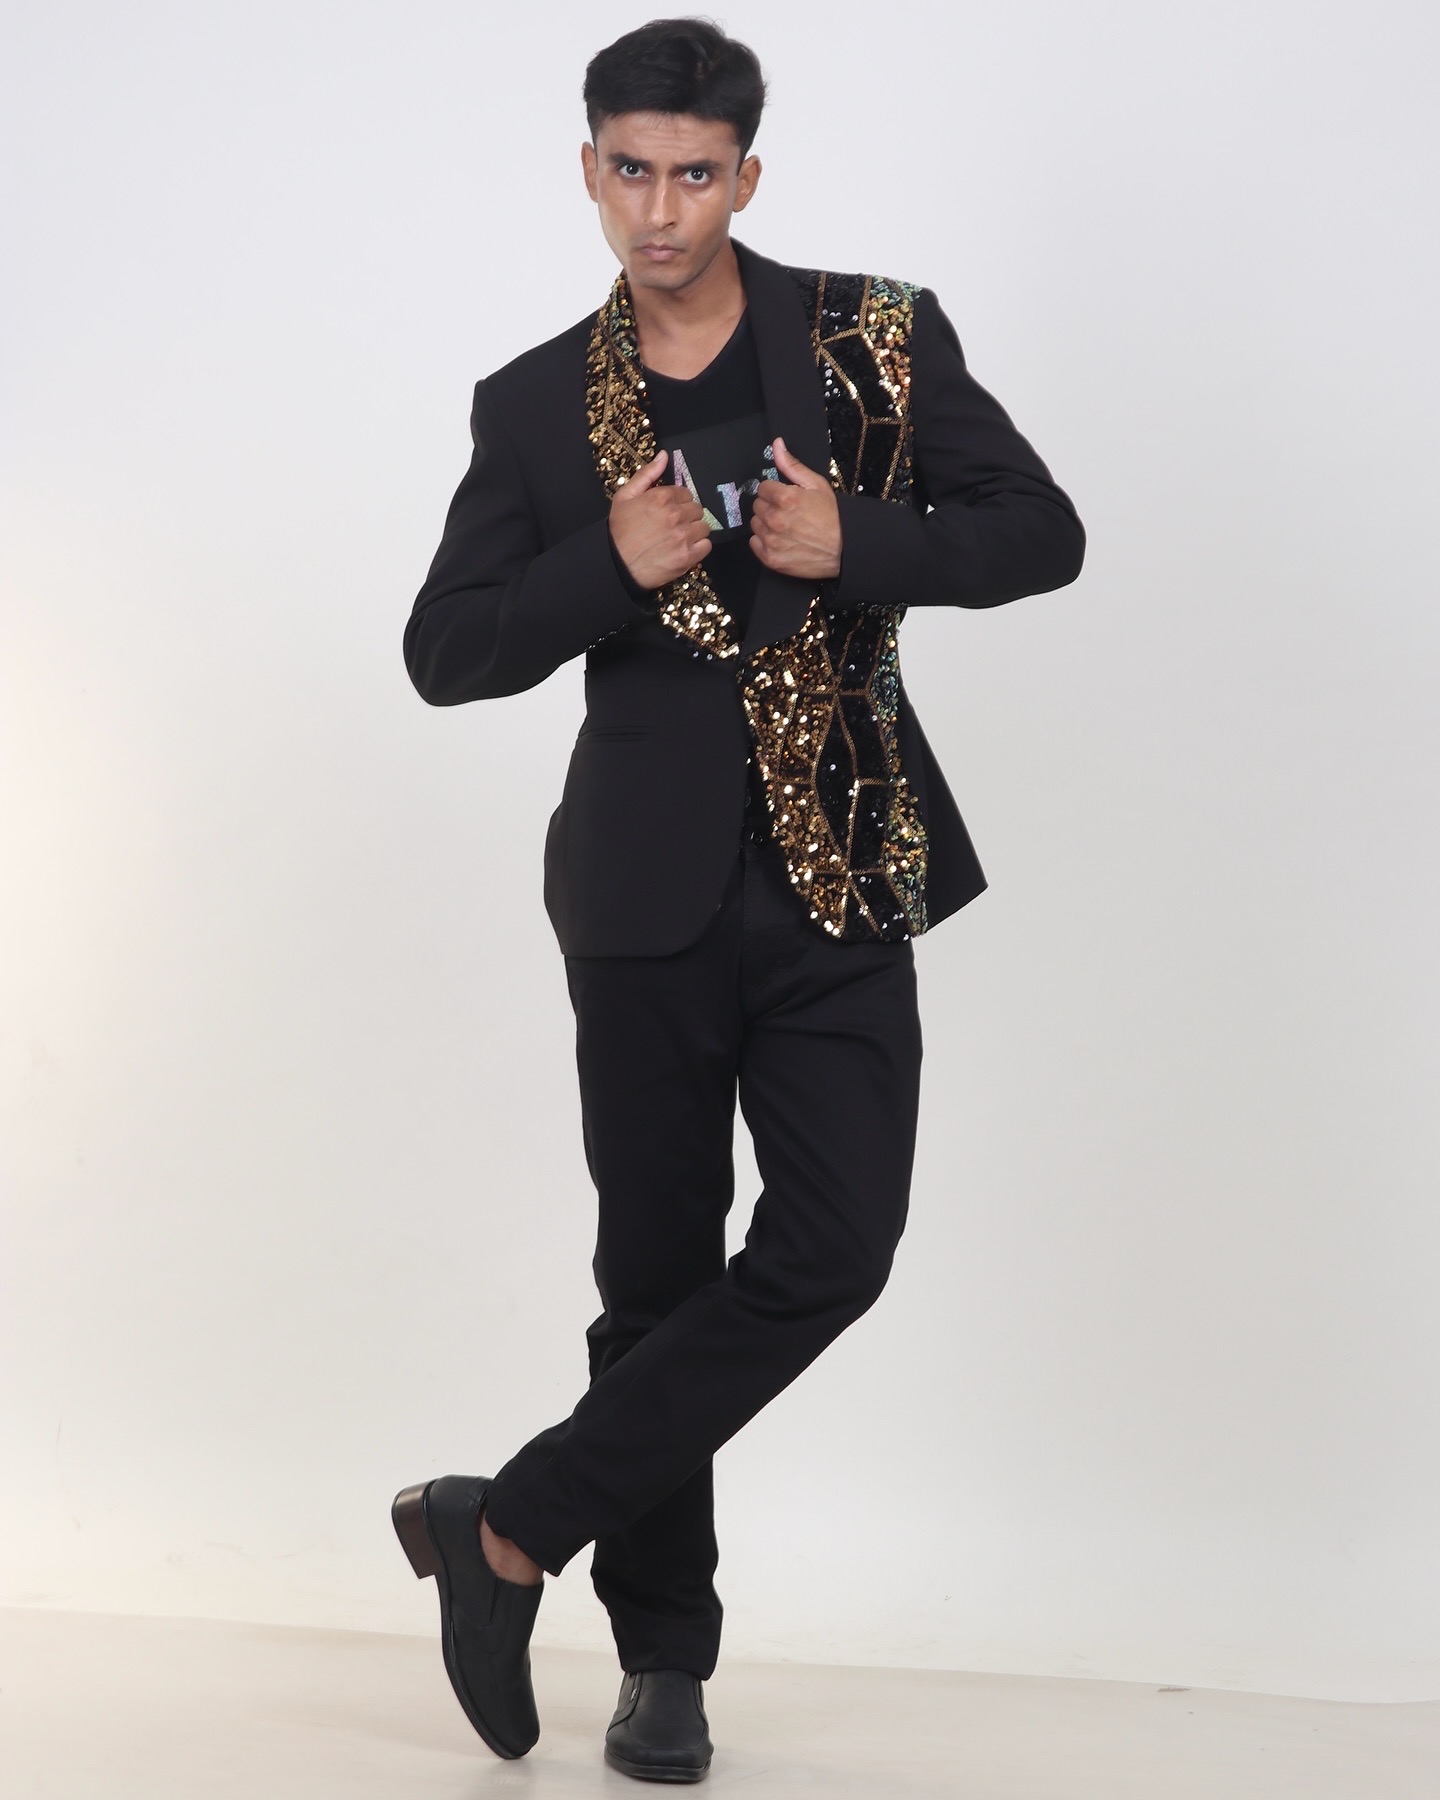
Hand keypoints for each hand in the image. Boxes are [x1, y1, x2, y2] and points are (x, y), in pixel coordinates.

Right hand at [609, 449, 711, 588]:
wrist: (616, 565)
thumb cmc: (619, 531)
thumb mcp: (625, 496)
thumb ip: (647, 474)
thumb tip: (664, 455)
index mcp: (662, 497)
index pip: (686, 493)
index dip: (678, 501)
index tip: (669, 510)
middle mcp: (676, 515)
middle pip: (697, 509)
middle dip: (687, 515)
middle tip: (673, 525)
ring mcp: (684, 536)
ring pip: (704, 527)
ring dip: (694, 531)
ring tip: (679, 537)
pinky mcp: (688, 556)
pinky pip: (706, 546)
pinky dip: (699, 547)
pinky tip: (684, 548)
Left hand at [749, 437, 841, 578]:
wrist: (843, 551)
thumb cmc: (832, 517)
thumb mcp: (816, 485)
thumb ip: (792, 465)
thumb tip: (776, 444)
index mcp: (785, 498)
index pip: (762, 488)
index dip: (774, 491)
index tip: (785, 497)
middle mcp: (775, 519)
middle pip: (757, 506)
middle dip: (770, 506)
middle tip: (788, 513)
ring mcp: (771, 541)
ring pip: (755, 524)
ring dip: (766, 524)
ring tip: (785, 527)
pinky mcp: (770, 558)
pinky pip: (754, 543)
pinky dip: (764, 541)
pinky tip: (780, 540)